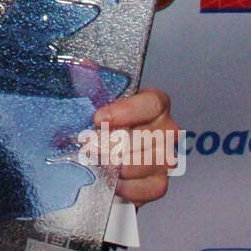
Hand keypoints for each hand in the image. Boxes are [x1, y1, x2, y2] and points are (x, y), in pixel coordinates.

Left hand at [96, 86, 177, 206]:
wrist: (94, 163)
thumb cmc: (96, 130)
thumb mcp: (91, 106)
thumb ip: (91, 86)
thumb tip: (85, 64)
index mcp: (151, 105)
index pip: (153, 103)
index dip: (127, 111)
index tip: (100, 119)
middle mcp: (164, 128)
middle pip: (150, 135)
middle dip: (116, 142)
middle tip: (91, 146)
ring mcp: (165, 156)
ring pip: (152, 161)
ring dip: (121, 164)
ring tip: (98, 163)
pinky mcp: (159, 182)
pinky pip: (154, 186)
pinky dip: (131, 187)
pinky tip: (113, 182)